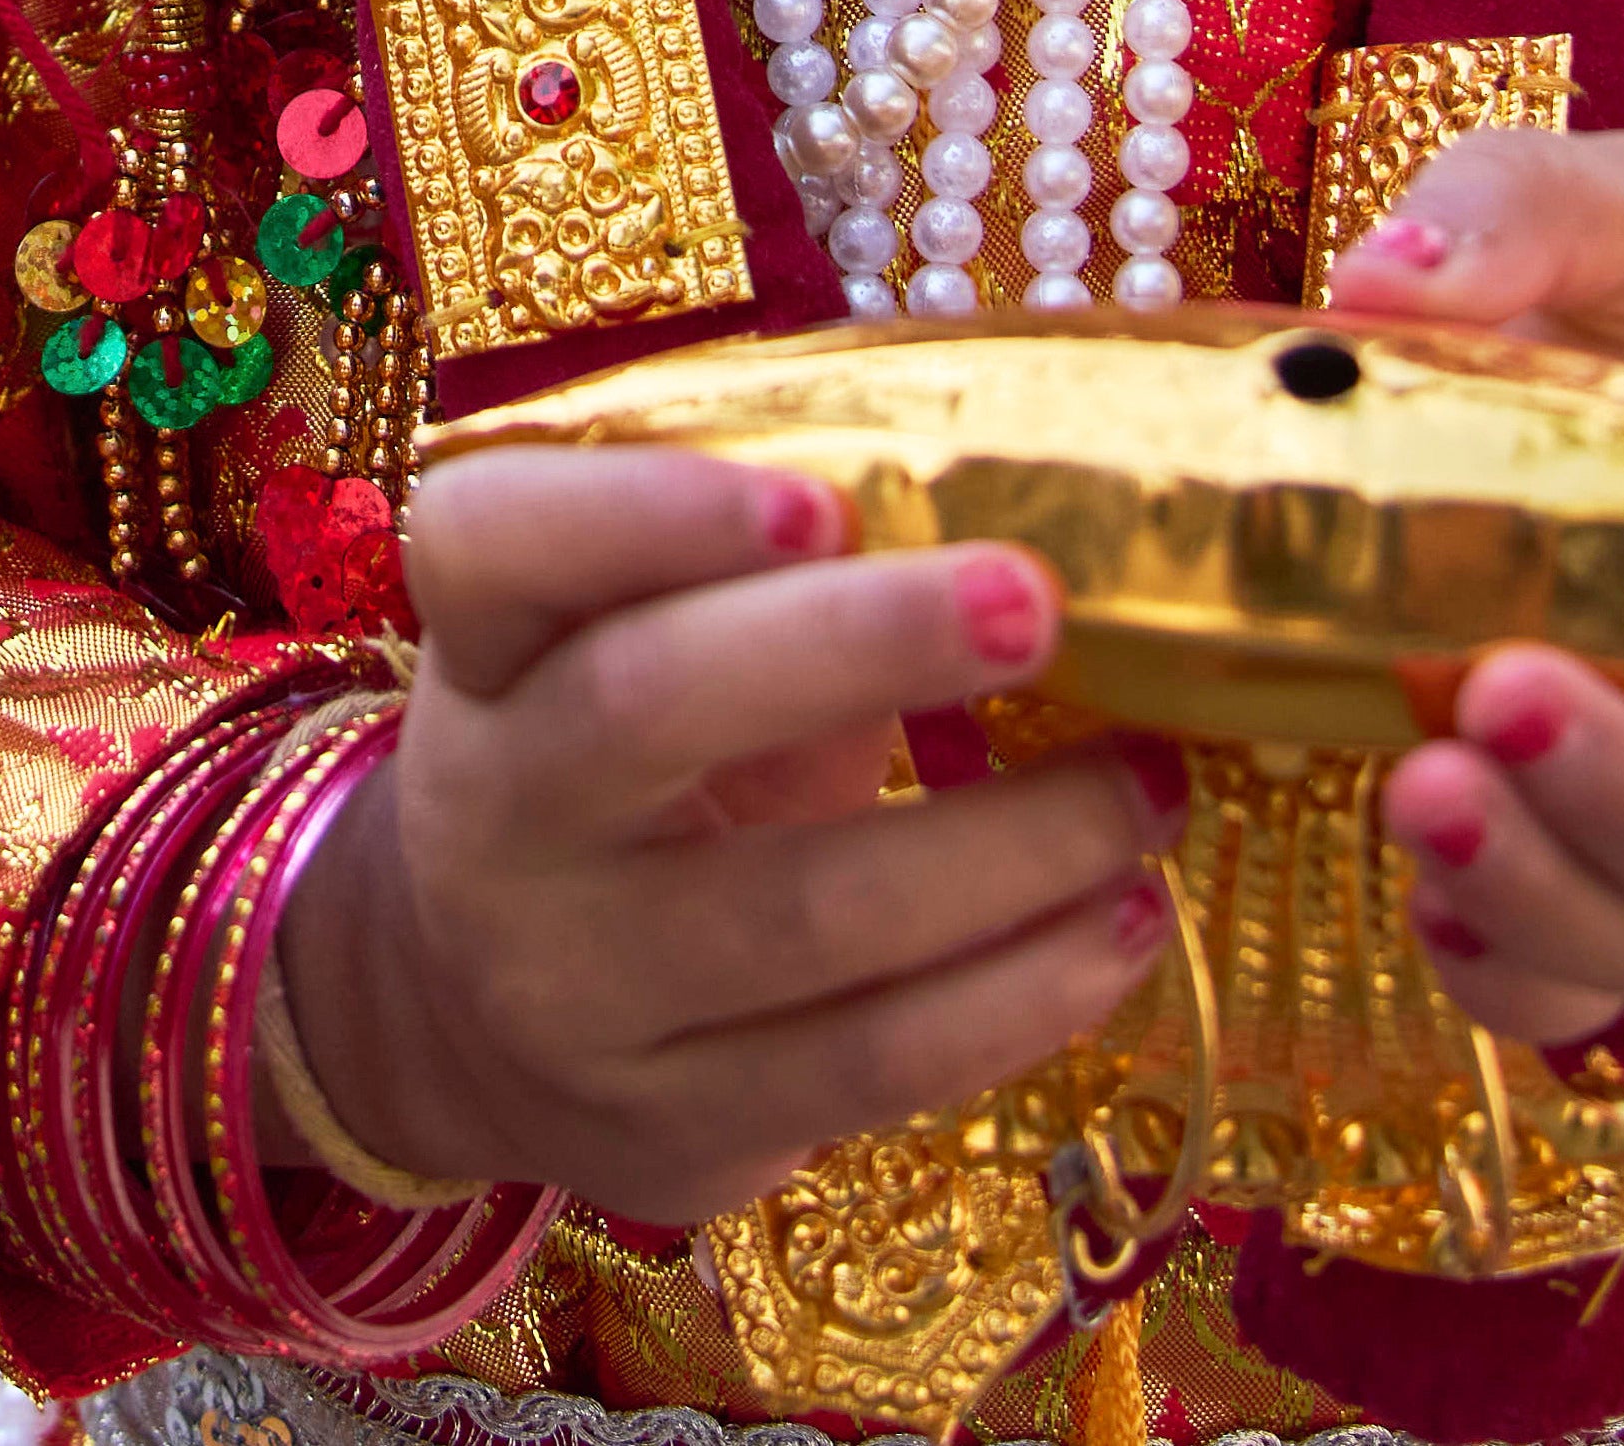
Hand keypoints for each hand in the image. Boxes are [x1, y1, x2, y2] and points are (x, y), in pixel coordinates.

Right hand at [273, 447, 1172, 1227]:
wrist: (471, 1026)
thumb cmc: (616, 779)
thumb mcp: (624, 661)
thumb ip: (753, 586)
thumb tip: (1033, 505)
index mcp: (484, 650)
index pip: (495, 541)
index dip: (644, 509)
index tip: (824, 494)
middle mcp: (495, 813)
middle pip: (645, 707)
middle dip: (858, 643)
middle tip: (1037, 600)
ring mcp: (571, 989)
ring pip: (802, 910)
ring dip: (1014, 845)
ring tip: (1152, 790)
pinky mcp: (668, 1130)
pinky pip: (871, 1063)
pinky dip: (1023, 991)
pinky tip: (1126, 924)